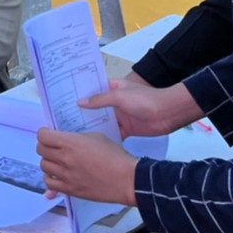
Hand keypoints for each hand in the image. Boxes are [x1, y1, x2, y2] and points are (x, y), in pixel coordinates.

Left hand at [36, 128, 136, 205]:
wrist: (126, 180)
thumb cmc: (114, 155)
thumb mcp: (96, 137)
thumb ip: (77, 138)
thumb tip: (65, 140)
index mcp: (71, 143)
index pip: (43, 135)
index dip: (44, 132)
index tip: (49, 133)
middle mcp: (65, 159)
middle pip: (40, 150)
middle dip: (45, 145)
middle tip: (53, 146)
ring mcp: (66, 176)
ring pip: (43, 166)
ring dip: (48, 161)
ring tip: (57, 160)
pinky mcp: (70, 190)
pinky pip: (49, 183)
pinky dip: (51, 177)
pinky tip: (59, 174)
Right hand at [76, 76, 200, 138]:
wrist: (168, 114)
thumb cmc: (145, 100)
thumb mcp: (120, 96)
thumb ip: (100, 100)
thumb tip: (80, 102)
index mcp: (112, 88)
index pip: (92, 89)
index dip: (80, 93)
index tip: (64, 99)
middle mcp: (114, 102)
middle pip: (95, 107)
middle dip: (83, 112)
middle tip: (63, 119)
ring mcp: (120, 116)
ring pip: (102, 121)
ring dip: (92, 126)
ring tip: (73, 133)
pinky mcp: (126, 129)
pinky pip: (112, 133)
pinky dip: (104, 138)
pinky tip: (91, 144)